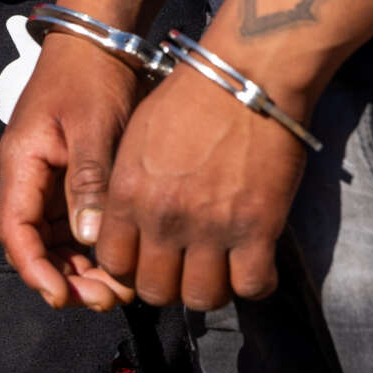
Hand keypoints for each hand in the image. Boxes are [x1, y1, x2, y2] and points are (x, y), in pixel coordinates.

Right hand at [0, 33, 140, 309]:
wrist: (98, 41)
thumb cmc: (91, 76)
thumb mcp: (91, 126)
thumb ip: (88, 181)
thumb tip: (89, 238)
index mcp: (21, 165)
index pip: (16, 232)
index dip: (36, 270)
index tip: (63, 296)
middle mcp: (28, 179)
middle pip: (36, 246)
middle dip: (66, 278)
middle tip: (106, 300)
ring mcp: (48, 181)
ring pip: (57, 242)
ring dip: (81, 269)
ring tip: (119, 291)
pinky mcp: (69, 180)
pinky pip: (74, 226)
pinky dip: (92, 249)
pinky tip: (120, 264)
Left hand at [93, 63, 310, 310]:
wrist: (247, 74)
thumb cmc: (190, 96)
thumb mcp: (135, 137)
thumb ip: (125, 187)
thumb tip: (124, 224)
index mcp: (129, 194)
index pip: (114, 263)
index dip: (130, 268)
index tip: (146, 258)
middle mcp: (165, 218)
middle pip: (155, 290)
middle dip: (166, 285)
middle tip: (183, 267)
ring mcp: (212, 228)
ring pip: (201, 298)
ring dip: (209, 289)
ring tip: (218, 268)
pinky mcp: (258, 229)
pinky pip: (251, 287)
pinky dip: (253, 284)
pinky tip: (253, 265)